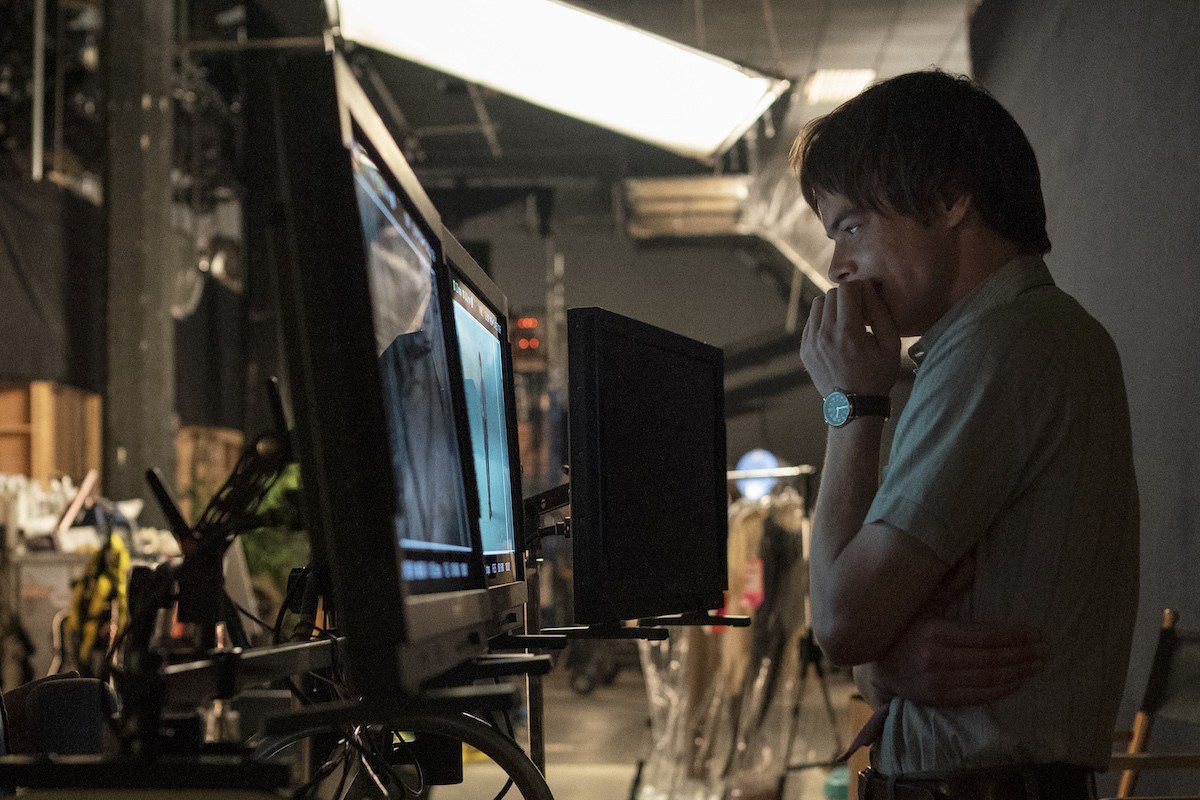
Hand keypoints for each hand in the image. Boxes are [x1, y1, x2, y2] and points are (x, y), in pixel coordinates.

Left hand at [800, 281, 900, 397]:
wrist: (853, 406)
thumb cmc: (878, 375)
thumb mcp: (891, 345)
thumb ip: (881, 313)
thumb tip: (868, 289)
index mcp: (848, 333)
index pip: (847, 289)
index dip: (860, 289)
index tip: (868, 300)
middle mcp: (825, 335)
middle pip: (831, 294)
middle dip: (847, 297)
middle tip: (859, 311)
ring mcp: (810, 343)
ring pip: (818, 304)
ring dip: (833, 306)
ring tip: (847, 320)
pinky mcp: (804, 349)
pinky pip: (811, 321)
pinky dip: (823, 320)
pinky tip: (837, 333)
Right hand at [859, 558, 1047, 706]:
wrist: (881, 666)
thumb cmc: (906, 630)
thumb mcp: (924, 604)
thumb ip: (949, 585)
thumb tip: (971, 560)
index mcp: (935, 632)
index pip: (985, 636)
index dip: (1013, 636)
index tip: (1035, 633)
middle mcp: (936, 658)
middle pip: (991, 658)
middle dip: (1022, 654)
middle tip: (1045, 649)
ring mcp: (938, 682)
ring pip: (988, 678)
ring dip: (1018, 673)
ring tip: (1037, 665)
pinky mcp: (940, 699)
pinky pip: (979, 696)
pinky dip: (1002, 690)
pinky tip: (1018, 682)